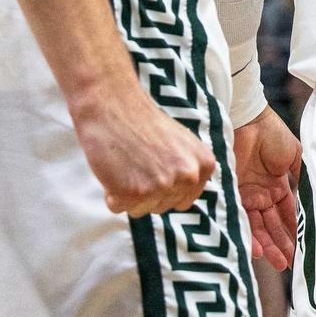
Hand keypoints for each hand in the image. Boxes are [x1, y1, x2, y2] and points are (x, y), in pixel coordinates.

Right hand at [71, 85, 218, 217]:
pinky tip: (114, 169)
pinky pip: (117, 208)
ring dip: (128, 193)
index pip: (183, 201)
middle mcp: (188, 177)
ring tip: (127, 164)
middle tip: (136, 162)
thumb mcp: (182, 145)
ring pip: (139, 210)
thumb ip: (187, 170)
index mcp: (204, 165)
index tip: (154, 169)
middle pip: (161, 207)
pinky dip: (110, 193)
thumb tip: (185, 201)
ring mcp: (162, 186)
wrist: (114, 105)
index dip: (164, 189)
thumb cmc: (143, 124)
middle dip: (145, 191)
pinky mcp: (134, 193)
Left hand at [233, 106, 301, 270]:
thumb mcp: (295, 155)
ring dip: (268, 246)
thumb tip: (313, 198)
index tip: (301, 250)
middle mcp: (260, 194)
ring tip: (278, 264)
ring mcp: (245, 196)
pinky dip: (250, 236)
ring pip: (258, 227)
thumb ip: (302, 177)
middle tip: (289, 265)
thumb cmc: (272, 133)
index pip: (286, 214)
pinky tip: (259, 250)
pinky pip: (242, 220)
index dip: (293, 231)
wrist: (246, 120)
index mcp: (277, 185)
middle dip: (281, 245)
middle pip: (271, 225)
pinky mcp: (231, 195)